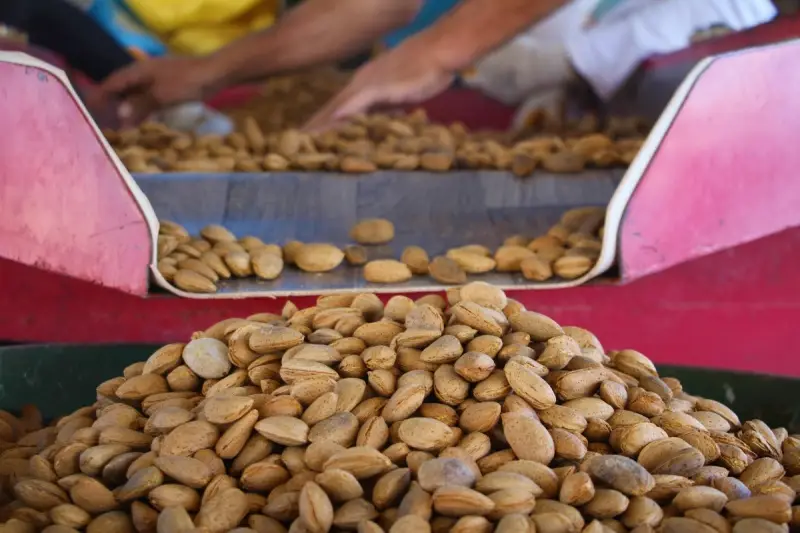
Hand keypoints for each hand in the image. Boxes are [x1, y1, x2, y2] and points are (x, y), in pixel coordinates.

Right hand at [99, 56, 223, 126]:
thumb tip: (120, 116)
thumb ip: (140, 105)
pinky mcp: (168, 89)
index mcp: (138, 71)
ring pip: (135, 95)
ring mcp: (157, 81)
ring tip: (117, 126)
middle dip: (111, 104)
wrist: (214, 74)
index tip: (88, 107)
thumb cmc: (186, 82)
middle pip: (122, 89)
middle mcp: (144, 74)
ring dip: (126, 109)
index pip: (113, 83)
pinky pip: (148, 100)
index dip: (100, 95)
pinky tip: (139, 122)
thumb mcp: (161, 95)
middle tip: (101, 120)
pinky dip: (142, 110)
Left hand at [304, 40, 454, 130]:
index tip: (306, 138)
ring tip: (305, 137)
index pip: (337, 108)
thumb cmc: (423, 71)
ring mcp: (370, 83)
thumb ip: (383, 105)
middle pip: (332, 108)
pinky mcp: (382, 85)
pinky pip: (362, 99)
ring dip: (323, 122)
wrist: (439, 50)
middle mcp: (361, 84)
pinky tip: (336, 118)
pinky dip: (348, 109)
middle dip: (314, 127)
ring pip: (341, 106)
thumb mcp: (399, 93)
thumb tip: (372, 119)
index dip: (321, 123)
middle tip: (293, 144)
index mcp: (363, 86)